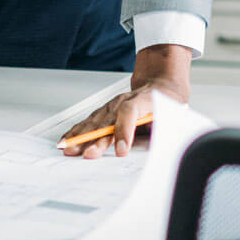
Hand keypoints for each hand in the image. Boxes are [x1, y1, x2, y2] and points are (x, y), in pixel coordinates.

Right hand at [61, 44, 191, 158]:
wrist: (160, 85)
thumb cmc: (165, 103)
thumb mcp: (172, 116)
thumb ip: (161, 130)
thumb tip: (157, 149)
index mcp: (142, 101)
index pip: (130, 113)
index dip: (124, 131)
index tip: (122, 150)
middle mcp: (122, 101)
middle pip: (106, 121)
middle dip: (96, 140)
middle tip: (88, 154)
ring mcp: (110, 106)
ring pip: (93, 122)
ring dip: (81, 137)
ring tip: (70, 149)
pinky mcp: (104, 111)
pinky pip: (88, 121)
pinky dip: (77, 131)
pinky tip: (68, 139)